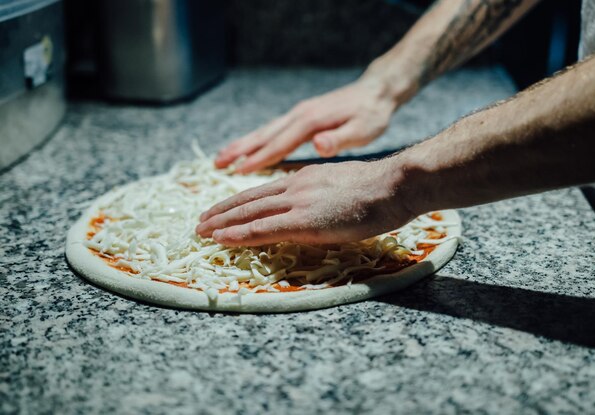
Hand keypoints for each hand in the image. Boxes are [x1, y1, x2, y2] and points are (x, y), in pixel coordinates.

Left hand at [196, 159, 413, 245]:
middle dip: (222, 212)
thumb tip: (312, 208)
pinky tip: (222, 239)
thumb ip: (320, 196)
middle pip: (249, 200)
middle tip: (200, 222)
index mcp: (304, 179)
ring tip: (200, 231)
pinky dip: (240, 234)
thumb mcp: (341, 187)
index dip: (238, 202)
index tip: (221, 210)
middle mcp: (295, 187)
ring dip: (222, 223)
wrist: (393, 186)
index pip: (262, 191)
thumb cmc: (378, 190)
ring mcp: (298, 202)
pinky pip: (264, 228)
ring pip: (250, 213)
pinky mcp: (305, 220)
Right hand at [214, 78, 398, 173]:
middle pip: (264, 135)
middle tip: (216, 164)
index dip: (259, 158)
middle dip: (239, 150)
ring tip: (220, 158)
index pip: (280, 143)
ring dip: (242, 144)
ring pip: (265, 131)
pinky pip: (273, 130)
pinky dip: (256, 139)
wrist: (377, 92)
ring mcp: (299, 114)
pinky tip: (247, 148)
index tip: (237, 171)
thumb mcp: (364, 129)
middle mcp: (300, 115)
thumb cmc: (373, 115)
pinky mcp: (302, 116)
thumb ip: (340, 138)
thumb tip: (318, 144)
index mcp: (311, 121)